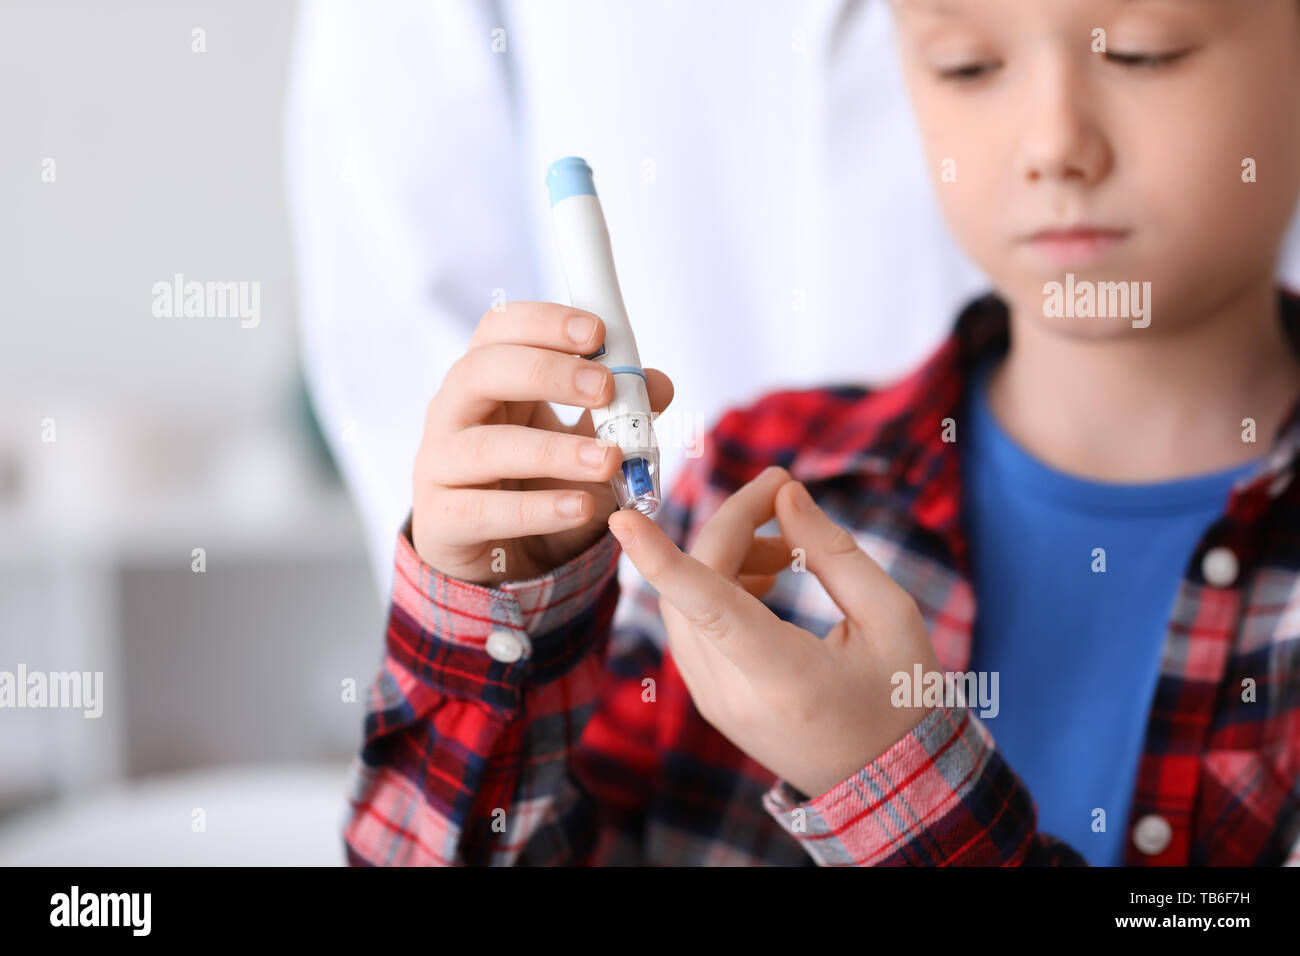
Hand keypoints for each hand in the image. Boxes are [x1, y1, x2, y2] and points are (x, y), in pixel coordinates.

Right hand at [413, 301, 673, 583]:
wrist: (503, 558)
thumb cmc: (538, 482)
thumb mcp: (584, 441)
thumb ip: (616, 411)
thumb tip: (659, 384)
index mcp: (487, 377)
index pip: (499, 329)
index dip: (544, 322)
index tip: (598, 333)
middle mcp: (453, 411)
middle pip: (480, 372)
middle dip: (547, 373)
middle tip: (604, 389)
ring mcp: (440, 465)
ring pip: (486, 447)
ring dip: (553, 450)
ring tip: (609, 460)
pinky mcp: (443, 520)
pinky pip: (484, 511)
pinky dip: (538, 510)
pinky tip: (582, 508)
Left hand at [607, 465, 939, 798]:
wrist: (887, 785)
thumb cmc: (900, 698)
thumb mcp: (891, 618)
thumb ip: (834, 551)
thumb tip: (785, 494)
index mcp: (786, 678)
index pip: (710, 608)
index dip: (662, 560)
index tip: (623, 519)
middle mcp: (735, 695)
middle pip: (697, 589)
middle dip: (732, 526)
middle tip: (780, 492)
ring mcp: (714, 702)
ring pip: (685, 604)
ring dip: (726, 556)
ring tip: (788, 551)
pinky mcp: (709, 700)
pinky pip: (692, 626)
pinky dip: (718, 587)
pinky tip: (767, 579)